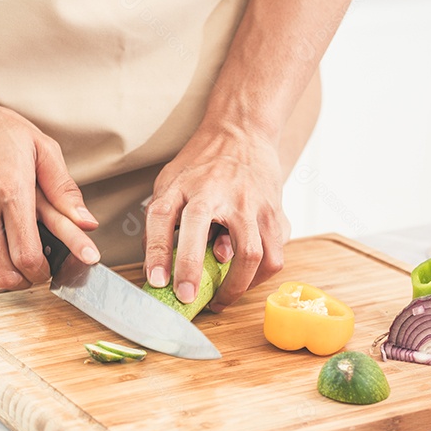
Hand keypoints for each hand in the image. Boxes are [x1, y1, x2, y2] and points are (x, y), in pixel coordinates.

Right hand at [0, 75, 99, 288]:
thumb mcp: (39, 147)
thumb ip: (65, 191)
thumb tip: (88, 224)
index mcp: (9, 190)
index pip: (27, 256)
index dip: (41, 273)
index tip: (47, 269)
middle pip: (3, 275)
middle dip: (23, 281)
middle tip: (31, 270)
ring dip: (1, 270)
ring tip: (11, 250)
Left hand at [144, 123, 289, 312]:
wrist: (243, 132)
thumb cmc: (201, 164)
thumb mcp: (170, 181)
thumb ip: (160, 220)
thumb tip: (154, 265)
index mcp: (184, 186)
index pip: (161, 219)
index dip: (157, 253)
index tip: (156, 282)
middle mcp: (217, 193)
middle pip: (205, 232)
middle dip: (193, 270)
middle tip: (188, 298)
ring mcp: (251, 203)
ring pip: (254, 254)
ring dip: (237, 285)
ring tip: (222, 298)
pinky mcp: (275, 212)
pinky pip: (275, 253)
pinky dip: (261, 274)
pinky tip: (247, 277)